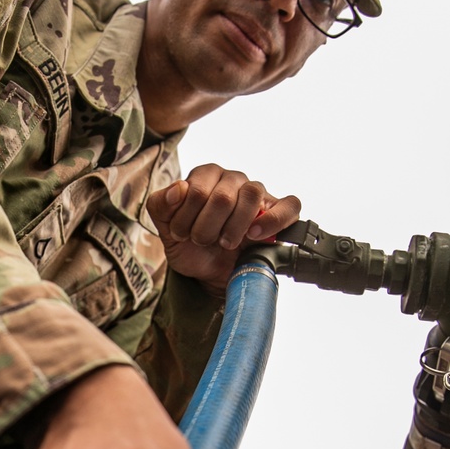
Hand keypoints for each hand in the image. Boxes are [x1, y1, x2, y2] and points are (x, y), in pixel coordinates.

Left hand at [148, 164, 300, 295]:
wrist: (209, 272)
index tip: (182, 234)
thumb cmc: (190, 246)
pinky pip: (288, 205)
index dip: (185, 218)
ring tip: (225, 243)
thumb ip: (161, 204)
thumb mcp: (166, 229)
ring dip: (234, 227)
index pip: (196, 188)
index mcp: (205, 175)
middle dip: (206, 228)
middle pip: (222, 195)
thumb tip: (179, 188)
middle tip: (202, 241)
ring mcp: (257, 192)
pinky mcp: (278, 210)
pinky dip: (273, 220)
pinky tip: (254, 234)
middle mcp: (232, 178)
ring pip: (252, 194)